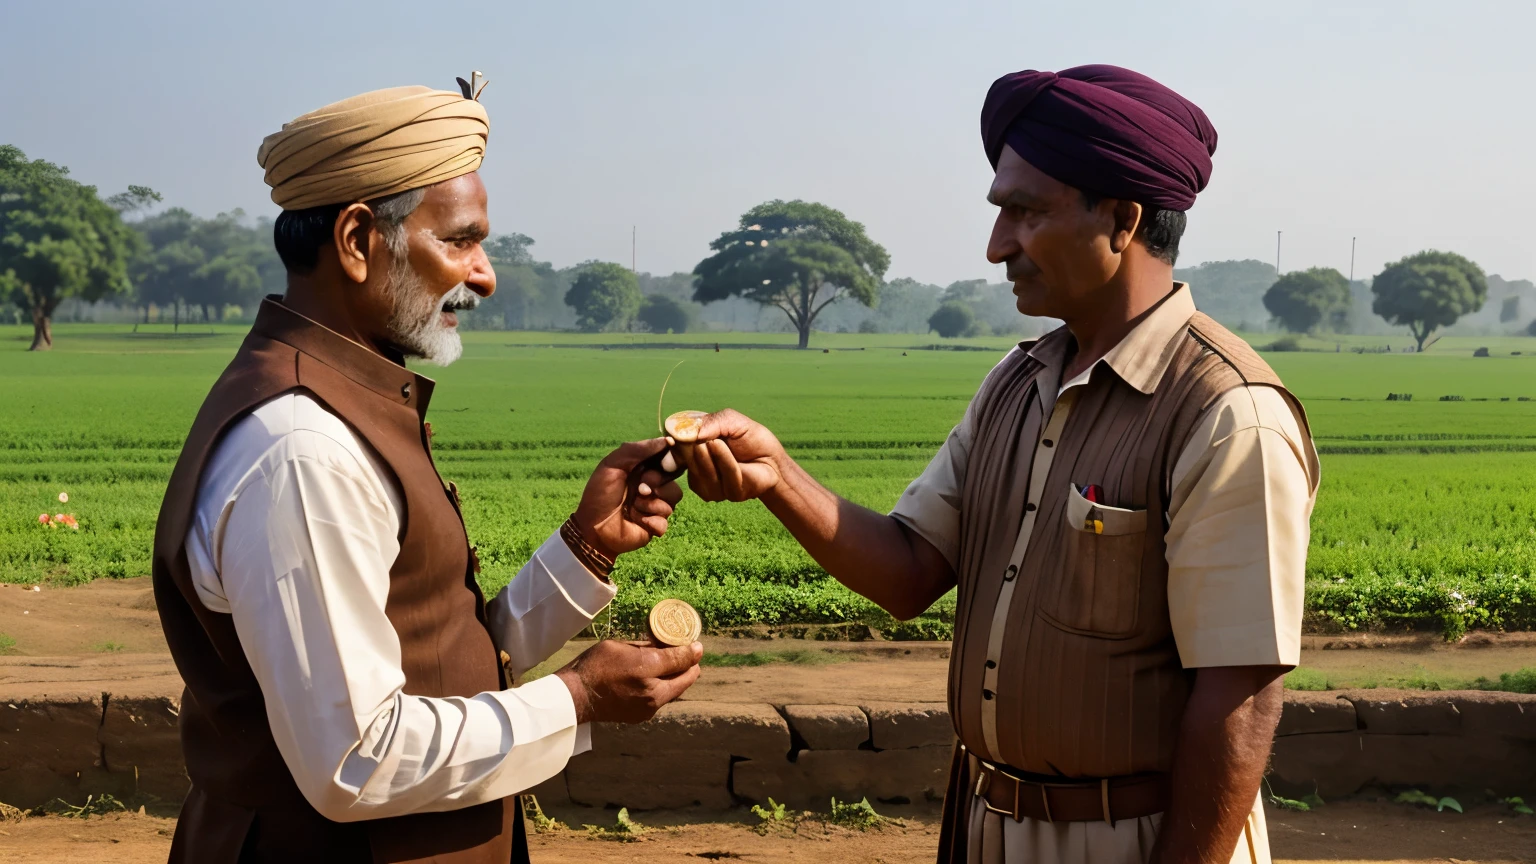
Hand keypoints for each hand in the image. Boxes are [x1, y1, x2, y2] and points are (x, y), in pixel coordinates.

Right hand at [554, 639, 702, 723]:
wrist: (575, 696)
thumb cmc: (596, 666)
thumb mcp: (623, 647)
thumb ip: (650, 646)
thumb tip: (673, 643)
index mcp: (649, 674)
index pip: (683, 661)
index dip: (691, 651)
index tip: (695, 645)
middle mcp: (653, 695)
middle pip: (685, 679)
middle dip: (688, 666)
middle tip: (685, 653)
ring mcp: (648, 709)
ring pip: (674, 690)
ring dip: (676, 678)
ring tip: (668, 665)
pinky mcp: (641, 716)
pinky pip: (661, 699)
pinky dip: (663, 688)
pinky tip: (653, 679)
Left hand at [574, 437, 685, 557]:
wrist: (592, 528)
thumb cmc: (599, 494)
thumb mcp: (612, 465)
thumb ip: (638, 450)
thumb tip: (668, 441)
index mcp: (643, 468)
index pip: (667, 457)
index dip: (668, 459)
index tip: (662, 463)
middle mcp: (652, 485)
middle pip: (674, 476)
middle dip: (657, 481)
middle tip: (640, 488)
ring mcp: (655, 505)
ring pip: (673, 498)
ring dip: (652, 503)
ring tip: (634, 506)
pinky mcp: (656, 525)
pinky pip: (665, 520)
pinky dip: (651, 520)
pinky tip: (636, 521)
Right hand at [675, 409, 785, 501]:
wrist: (773, 459)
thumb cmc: (752, 438)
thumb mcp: (730, 420)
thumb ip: (709, 422)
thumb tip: (684, 432)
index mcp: (692, 450)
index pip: (671, 449)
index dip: (670, 444)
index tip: (673, 437)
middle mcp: (696, 468)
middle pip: (683, 461)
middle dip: (694, 448)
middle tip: (707, 438)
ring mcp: (707, 484)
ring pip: (701, 473)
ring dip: (712, 456)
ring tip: (719, 443)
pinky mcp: (722, 495)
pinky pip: (719, 481)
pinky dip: (726, 465)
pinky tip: (734, 458)